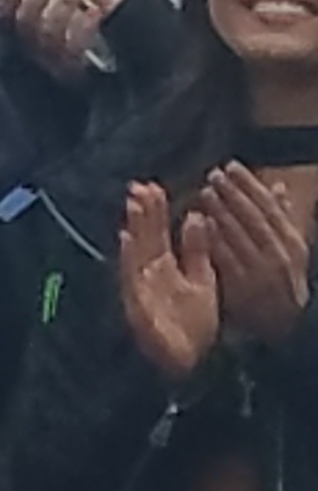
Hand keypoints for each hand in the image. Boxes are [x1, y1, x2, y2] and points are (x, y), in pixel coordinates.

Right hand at [118, 182, 224, 383]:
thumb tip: (197, 216)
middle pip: (145, 238)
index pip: (157, 233)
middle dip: (143, 213)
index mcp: (166, 267)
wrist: (192, 364)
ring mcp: (141, 289)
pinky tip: (128, 240)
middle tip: (139, 186)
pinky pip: (132, 278)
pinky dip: (129, 259)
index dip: (155, 211)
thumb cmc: (195, 326)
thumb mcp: (203, 281)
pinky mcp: (137, 305)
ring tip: (135, 203)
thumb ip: (197, 250)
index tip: (152, 186)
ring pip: (136, 253)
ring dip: (134, 229)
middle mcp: (150, 274)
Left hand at [201, 162, 311, 351]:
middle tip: (213, 174)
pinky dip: (213, 238)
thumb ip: (279, 218)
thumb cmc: (278, 279)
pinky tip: (199, 222)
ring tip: (204, 192)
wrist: (278, 324)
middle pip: (253, 218)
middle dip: (233, 194)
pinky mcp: (240, 287)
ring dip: (221, 211)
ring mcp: (260, 273)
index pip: (269, 207)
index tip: (230, 166)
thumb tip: (279, 186)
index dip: (249, 185)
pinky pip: (225, 258)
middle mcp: (280, 257)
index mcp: (292, 243)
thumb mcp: (286, 250)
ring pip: (239, 236)